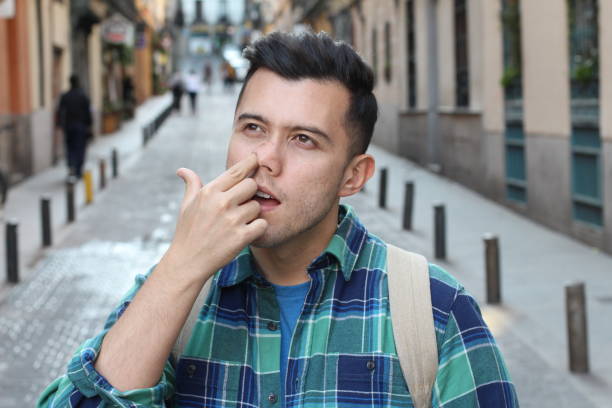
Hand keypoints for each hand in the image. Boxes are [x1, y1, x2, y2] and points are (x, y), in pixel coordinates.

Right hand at [162, 153, 266, 283]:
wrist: (188, 261)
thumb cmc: (188, 232)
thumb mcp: (186, 206)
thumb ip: (191, 185)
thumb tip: (183, 171)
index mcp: (210, 192)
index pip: (237, 171)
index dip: (250, 163)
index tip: (256, 160)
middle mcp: (221, 203)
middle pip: (252, 185)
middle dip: (249, 193)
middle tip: (241, 204)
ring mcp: (232, 220)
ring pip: (257, 206)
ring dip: (252, 213)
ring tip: (238, 222)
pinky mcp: (241, 237)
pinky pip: (262, 224)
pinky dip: (258, 228)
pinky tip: (245, 232)